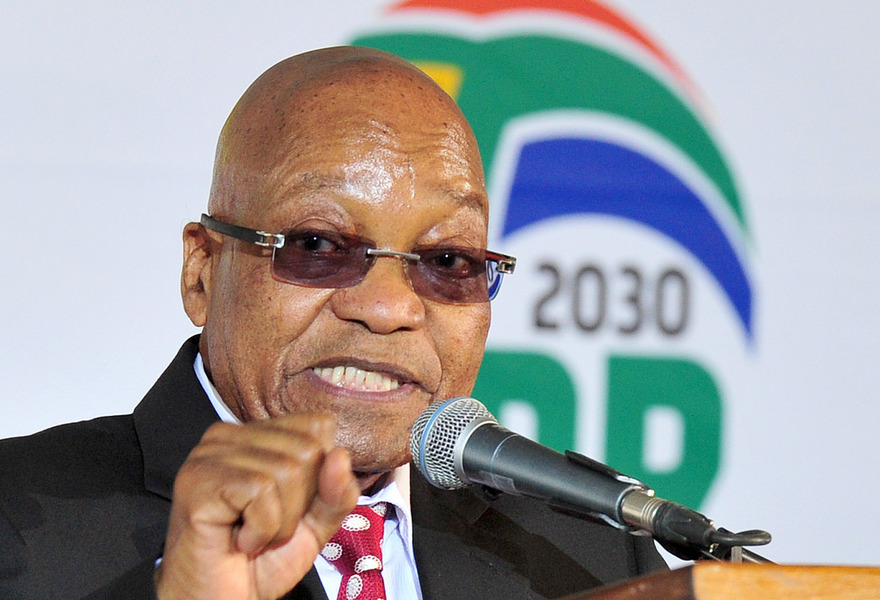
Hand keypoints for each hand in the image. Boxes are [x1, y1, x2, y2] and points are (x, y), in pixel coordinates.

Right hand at [155, 412, 359, 599]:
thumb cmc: (262, 560)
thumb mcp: (316, 522)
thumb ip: (337, 491)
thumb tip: (339, 455)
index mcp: (257, 434)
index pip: (318, 426)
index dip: (319, 476)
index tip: (287, 506)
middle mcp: (229, 434)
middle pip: (306, 449)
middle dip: (300, 503)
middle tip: (267, 527)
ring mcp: (209, 454)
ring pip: (286, 470)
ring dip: (280, 522)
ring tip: (253, 535)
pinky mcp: (199, 479)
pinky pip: (260, 491)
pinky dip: (262, 528)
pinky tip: (240, 541)